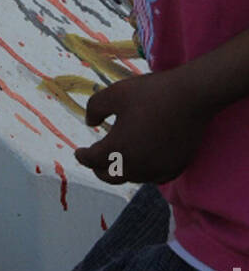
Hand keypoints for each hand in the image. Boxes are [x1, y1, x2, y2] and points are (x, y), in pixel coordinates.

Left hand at [75, 69, 213, 184]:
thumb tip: (90, 123)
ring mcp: (158, 170)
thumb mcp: (114, 93)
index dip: (83, 156)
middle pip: (111, 176)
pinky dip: (142, 172)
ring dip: (121, 170)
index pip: (93, 159)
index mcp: (118, 149)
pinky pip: (153, 177)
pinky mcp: (175, 168)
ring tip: (117, 159)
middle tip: (94, 162)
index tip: (78, 153)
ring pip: (132, 178)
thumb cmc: (150, 93)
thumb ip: (94, 108)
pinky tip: (141, 162)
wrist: (191, 96)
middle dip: (99, 169)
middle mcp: (137, 166)